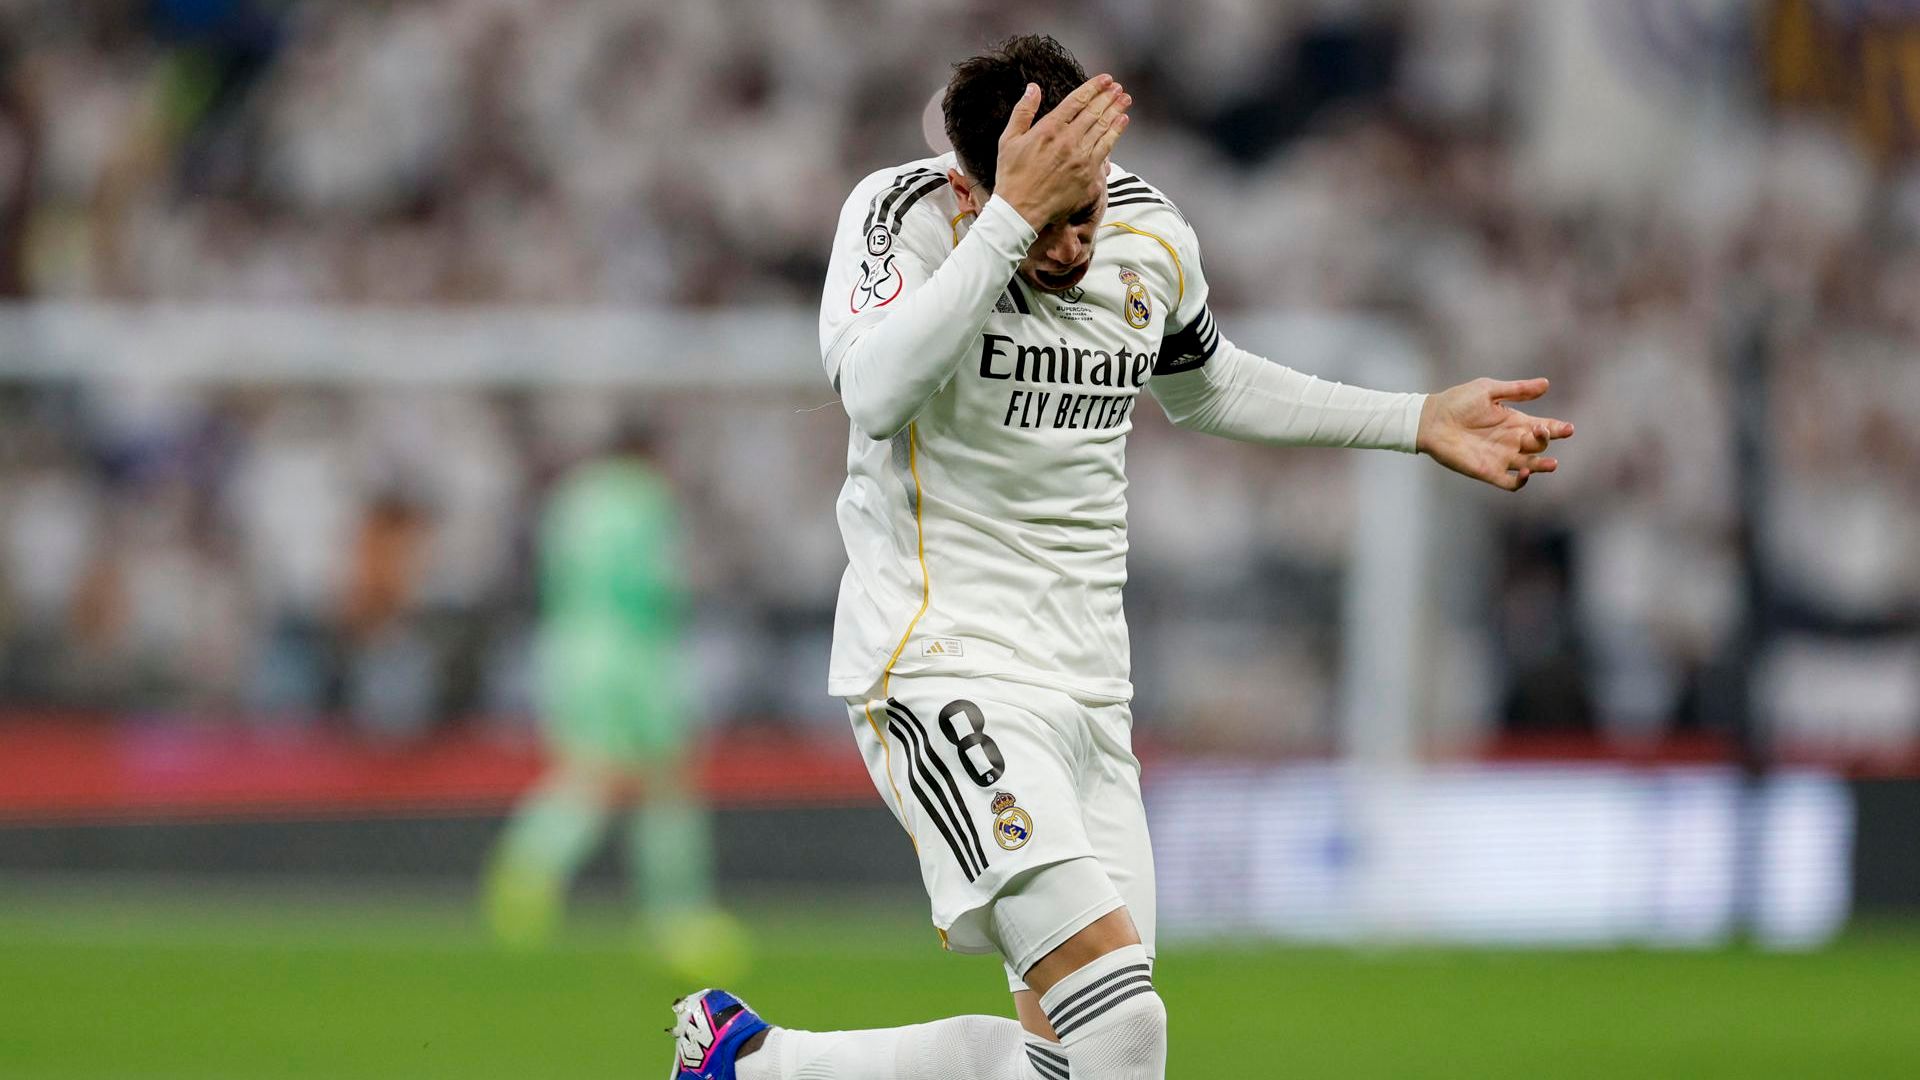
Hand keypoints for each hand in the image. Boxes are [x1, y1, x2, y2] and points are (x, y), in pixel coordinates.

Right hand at [993, 74, 1131, 230]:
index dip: (1094, 88)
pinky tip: (1122, 123)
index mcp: (1049, 129)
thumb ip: (1023, 112)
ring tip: (1125, 100)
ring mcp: (1080, 158)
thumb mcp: (1009, 140)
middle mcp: (1068, 140)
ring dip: (1116, 111)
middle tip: (1119, 88)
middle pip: (1094, 112)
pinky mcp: (1089, 174)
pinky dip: (1115, 133)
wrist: (1021, 210)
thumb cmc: (1012, 176)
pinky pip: (1106, 148)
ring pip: (1103, 128)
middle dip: (1108, 97)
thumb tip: (1033, 88)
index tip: (1106, 79)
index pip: (1077, 101)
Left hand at [1416, 377, 1573, 491]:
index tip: (1568, 428)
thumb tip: (1546, 384)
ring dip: (1542, 466)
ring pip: (1530, 466)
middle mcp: (1511, 440)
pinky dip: (1520, 482)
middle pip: (1539, 446)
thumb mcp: (1489, 390)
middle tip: (1542, 430)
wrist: (1430, 419)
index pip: (1543, 427)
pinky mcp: (1487, 471)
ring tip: (1551, 463)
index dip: (1557, 429)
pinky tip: (1524, 473)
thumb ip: (1517, 390)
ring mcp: (1500, 457)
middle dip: (1546, 440)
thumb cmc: (1457, 401)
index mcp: (1514, 421)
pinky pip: (1509, 483)